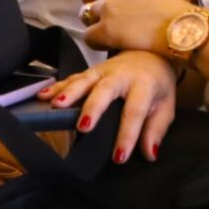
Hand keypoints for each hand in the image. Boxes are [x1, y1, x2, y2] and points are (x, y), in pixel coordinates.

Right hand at [45, 51, 179, 162]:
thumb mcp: (166, 106)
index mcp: (144, 85)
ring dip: (69, 93)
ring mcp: (103, 71)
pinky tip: (43, 96)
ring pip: (84, 81)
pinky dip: (57, 87)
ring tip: (56, 105)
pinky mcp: (90, 71)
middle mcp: (121, 76)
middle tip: (83, 126)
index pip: (135, 112)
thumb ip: (156, 130)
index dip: (127, 135)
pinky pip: (72, 78)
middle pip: (105, 90)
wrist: (150, 53)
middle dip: (93, 108)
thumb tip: (149, 153)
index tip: (119, 156)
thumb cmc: (157, 83)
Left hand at [77, 0, 191, 54]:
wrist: (182, 27)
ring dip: (93, 22)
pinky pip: (87, 36)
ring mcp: (106, 7)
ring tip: (106, 30)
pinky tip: (106, 44)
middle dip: (90, 2)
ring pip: (83, 14)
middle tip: (100, 14)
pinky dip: (95, 41)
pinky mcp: (105, 30)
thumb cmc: (174, 10)